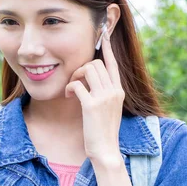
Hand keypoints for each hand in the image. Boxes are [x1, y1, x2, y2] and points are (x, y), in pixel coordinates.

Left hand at [65, 29, 124, 167]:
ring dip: (74, 77)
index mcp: (118, 91)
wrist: (106, 150)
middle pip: (95, 64)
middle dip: (80, 69)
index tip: (104, 34)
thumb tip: (91, 80)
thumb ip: (104, 93)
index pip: (113, 63)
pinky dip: (69, 88)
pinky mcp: (92, 105)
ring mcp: (104, 98)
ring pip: (87, 70)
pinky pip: (77, 85)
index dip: (107, 48)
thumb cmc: (104, 131)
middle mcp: (114, 91)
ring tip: (71, 90)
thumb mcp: (109, 109)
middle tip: (74, 82)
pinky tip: (68, 97)